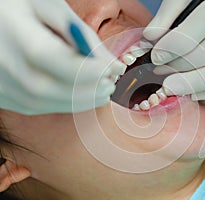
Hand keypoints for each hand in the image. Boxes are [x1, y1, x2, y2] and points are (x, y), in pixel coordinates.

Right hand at [0, 0, 125, 114]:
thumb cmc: (18, 7)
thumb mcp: (50, 7)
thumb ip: (83, 35)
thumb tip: (112, 65)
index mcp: (22, 41)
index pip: (68, 67)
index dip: (96, 72)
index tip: (115, 68)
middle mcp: (10, 71)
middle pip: (61, 91)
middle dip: (93, 90)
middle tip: (111, 83)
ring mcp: (3, 87)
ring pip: (51, 104)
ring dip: (82, 101)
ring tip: (100, 90)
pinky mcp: (2, 95)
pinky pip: (38, 107)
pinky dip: (64, 102)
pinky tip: (77, 93)